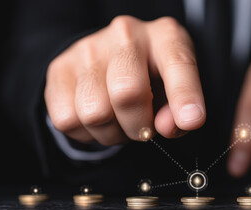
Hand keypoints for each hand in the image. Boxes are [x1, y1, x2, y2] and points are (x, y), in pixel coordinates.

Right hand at [45, 16, 205, 144]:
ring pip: (94, 113)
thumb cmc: (151, 77)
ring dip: (112, 133)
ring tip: (120, 121)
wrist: (111, 59)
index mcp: (164, 37)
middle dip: (139, 126)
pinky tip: (99, 119)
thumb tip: (166, 127)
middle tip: (144, 128)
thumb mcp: (176, 89)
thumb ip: (178, 110)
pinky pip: (67, 120)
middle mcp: (125, 35)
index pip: (177, 64)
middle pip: (127, 93)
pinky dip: (86, 133)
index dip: (185, 96)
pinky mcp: (59, 68)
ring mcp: (88, 49)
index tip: (191, 121)